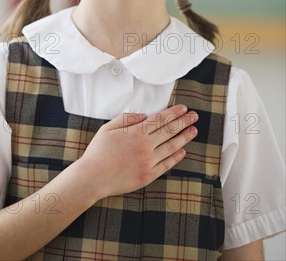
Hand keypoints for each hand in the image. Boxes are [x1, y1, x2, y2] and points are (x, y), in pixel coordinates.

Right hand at [77, 104, 197, 199]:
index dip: (173, 113)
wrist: (92, 178)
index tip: (183, 108)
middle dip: (184, 122)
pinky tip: (183, 151)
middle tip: (194, 116)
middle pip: (169, 131)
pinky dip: (176, 157)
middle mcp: (145, 147)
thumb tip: (144, 115)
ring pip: (171, 147)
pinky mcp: (148, 176)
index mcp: (135, 133)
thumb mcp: (108, 128)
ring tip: (193, 131)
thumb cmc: (98, 152)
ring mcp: (148, 162)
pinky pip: (166, 165)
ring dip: (184, 138)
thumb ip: (126, 119)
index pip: (160, 119)